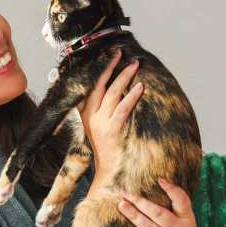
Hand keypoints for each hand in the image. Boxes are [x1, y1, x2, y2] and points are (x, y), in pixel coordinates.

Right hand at [78, 49, 142, 190]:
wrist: (108, 172)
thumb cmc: (108, 149)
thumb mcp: (98, 128)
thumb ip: (102, 111)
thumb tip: (116, 90)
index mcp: (86, 115)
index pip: (90, 86)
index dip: (99, 70)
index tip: (109, 56)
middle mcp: (90, 118)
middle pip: (98, 86)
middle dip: (110, 67)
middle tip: (121, 54)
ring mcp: (100, 124)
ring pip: (111, 94)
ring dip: (123, 78)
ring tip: (134, 66)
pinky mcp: (111, 131)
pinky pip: (122, 110)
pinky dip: (131, 97)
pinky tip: (140, 88)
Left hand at [117, 178, 198, 226]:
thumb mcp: (184, 220)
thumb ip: (175, 206)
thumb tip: (157, 182)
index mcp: (188, 219)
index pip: (182, 201)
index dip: (172, 190)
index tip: (159, 180)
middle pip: (159, 214)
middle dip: (140, 202)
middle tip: (125, 193)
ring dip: (134, 216)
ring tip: (121, 206)